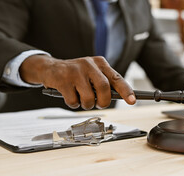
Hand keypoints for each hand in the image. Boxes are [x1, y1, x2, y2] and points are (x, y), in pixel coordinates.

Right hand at [20, 55, 135, 109]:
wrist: (50, 68)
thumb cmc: (75, 74)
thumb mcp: (92, 73)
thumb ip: (105, 83)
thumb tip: (119, 98)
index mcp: (100, 63)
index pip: (117, 78)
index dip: (126, 91)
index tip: (132, 101)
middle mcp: (89, 64)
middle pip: (104, 89)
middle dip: (103, 102)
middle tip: (98, 104)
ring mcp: (75, 71)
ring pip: (89, 98)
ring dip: (86, 104)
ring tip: (81, 98)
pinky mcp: (63, 80)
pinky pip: (73, 101)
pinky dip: (73, 103)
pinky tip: (69, 95)